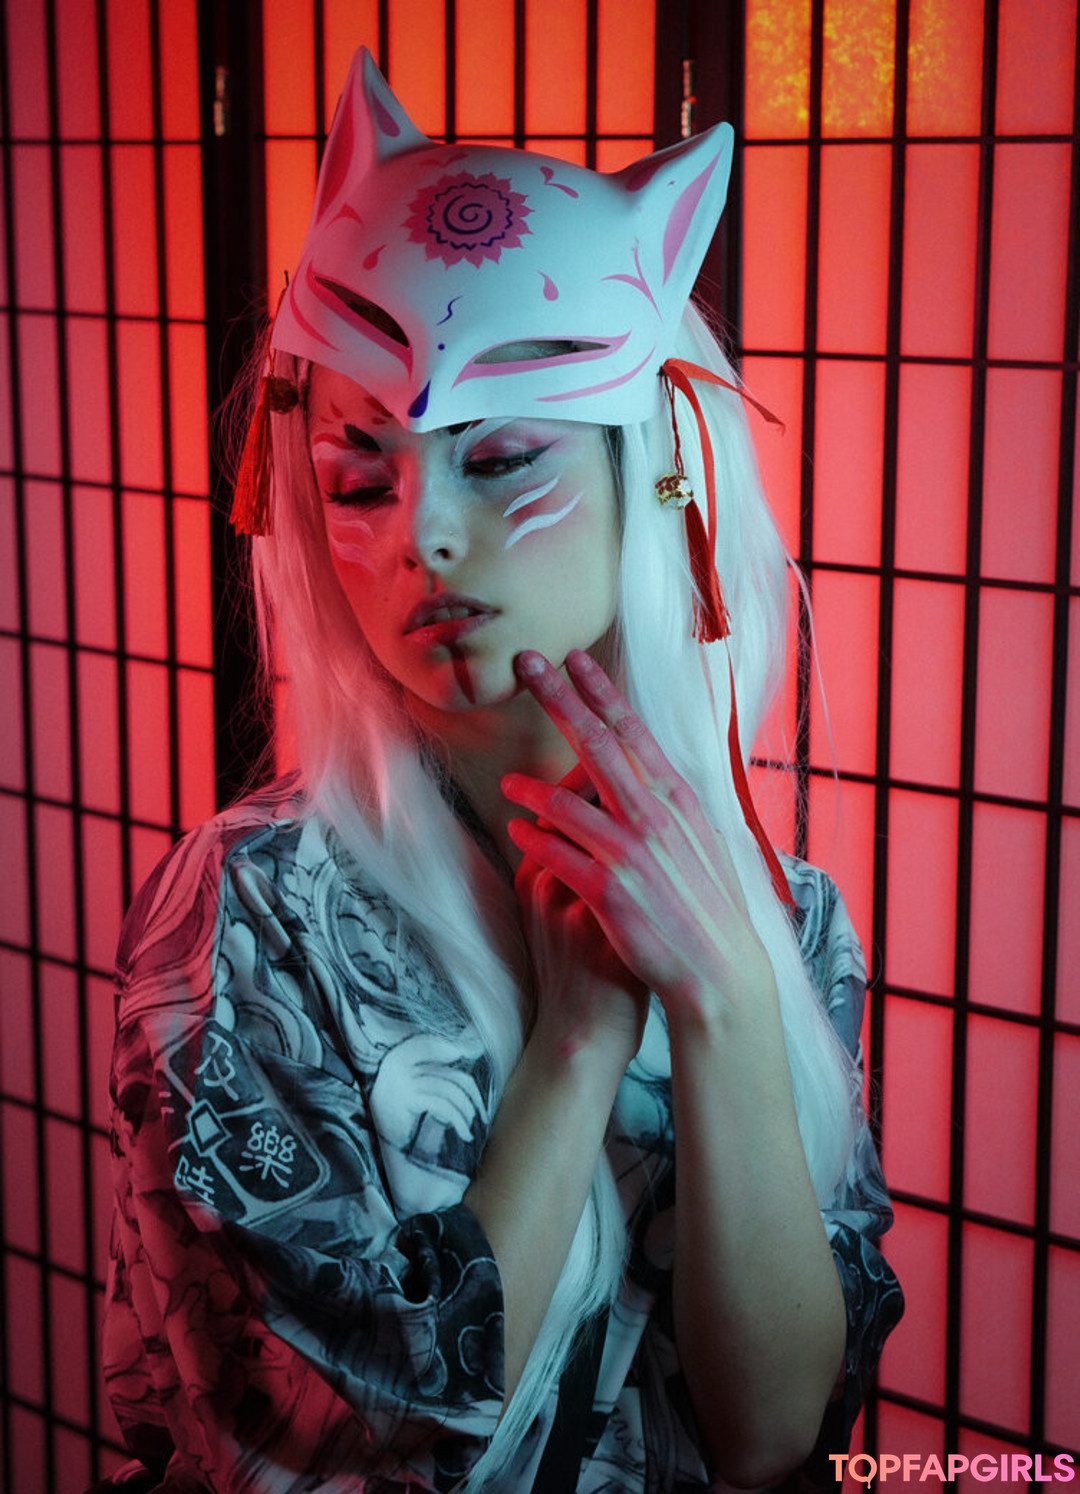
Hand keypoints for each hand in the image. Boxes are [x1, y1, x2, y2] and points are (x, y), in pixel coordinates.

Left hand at [502, 649, 774, 1027]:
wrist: (720, 973)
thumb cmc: (710, 909)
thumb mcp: (703, 843)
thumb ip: (674, 808)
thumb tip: (656, 778)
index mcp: (679, 799)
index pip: (633, 731)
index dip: (600, 692)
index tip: (573, 659)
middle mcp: (656, 816)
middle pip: (596, 744)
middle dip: (558, 698)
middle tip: (527, 663)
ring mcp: (632, 852)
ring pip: (566, 801)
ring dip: (529, 787)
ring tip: (506, 783)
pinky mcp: (609, 891)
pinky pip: (556, 854)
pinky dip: (531, 840)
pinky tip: (515, 834)